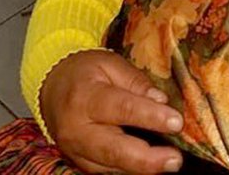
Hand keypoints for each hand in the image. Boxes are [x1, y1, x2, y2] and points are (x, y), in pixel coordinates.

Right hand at [40, 49, 182, 173]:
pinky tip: (149, 166)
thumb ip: (136, 82)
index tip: (176, 123)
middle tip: (174, 160)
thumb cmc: (85, 72)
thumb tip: (161, 101)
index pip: (122, 109)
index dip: (150, 117)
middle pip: (113, 149)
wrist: (52, 88)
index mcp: (85, 97)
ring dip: (140, 168)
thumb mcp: (110, 64)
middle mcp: (76, 129)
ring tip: (168, 164)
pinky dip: (128, 170)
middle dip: (146, 159)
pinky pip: (104, 171)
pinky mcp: (78, 162)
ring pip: (109, 166)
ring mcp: (75, 150)